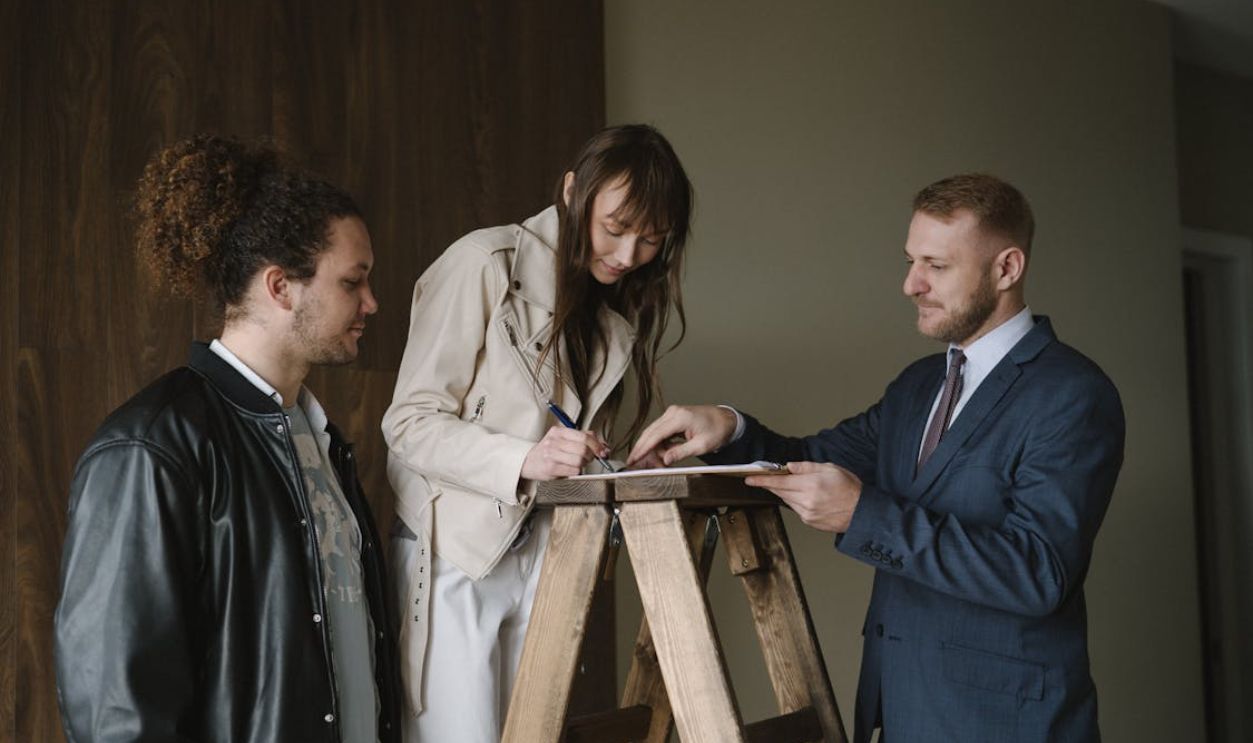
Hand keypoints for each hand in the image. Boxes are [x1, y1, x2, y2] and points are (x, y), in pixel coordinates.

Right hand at [521, 426, 609, 479]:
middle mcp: (554, 441)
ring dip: (583, 464)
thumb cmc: (548, 451)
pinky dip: (576, 471)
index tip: (603, 451)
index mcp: (559, 431)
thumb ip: (582, 439)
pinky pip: (573, 470)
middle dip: (591, 456)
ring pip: (579, 460)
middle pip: (583, 449)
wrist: (527, 462)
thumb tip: (603, 446)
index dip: (597, 445)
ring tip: (578, 464)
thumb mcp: (563, 440)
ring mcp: (551, 454)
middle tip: (589, 458)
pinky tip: (571, 469)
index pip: (585, 437)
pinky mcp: (551, 468)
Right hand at [626, 405, 736, 466]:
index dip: (642, 449)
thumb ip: (681, 452)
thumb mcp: (701, 446)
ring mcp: (672, 414)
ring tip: (656, 464)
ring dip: (652, 449)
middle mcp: (673, 413)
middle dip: (642, 450)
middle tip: (635, 464)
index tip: (633, 459)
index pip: (655, 435)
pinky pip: (660, 432)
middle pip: (650, 433)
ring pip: (653, 433)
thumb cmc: (717, 430)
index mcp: (680, 418)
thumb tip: (665, 459)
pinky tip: (662, 455)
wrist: (726, 420)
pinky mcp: (673, 418)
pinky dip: (659, 445)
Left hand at [746, 461, 861, 532]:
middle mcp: (807, 501)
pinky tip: (806, 496)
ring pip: (787, 500)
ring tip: (798, 485)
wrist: (862, 512)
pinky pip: (796, 509)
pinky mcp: (809, 521)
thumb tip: (789, 466)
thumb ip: (807, 467)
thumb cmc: (850, 488)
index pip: (779, 482)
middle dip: (773, 484)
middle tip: (768, 477)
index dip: (762, 480)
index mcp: (811, 485)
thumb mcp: (830, 468)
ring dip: (786, 492)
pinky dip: (796, 501)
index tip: (749, 479)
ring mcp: (807, 513)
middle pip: (780, 492)